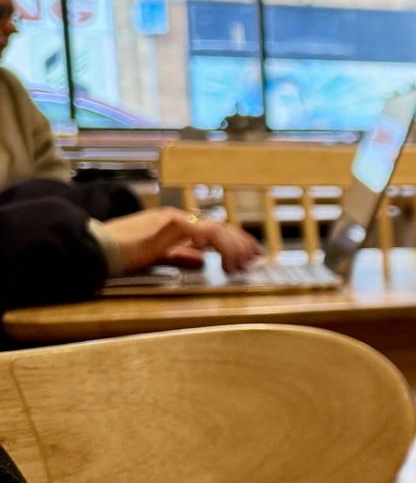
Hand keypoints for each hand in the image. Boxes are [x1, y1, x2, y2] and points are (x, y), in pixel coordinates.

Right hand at [99, 208, 262, 272]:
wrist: (95, 247)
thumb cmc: (119, 252)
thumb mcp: (156, 257)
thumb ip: (178, 256)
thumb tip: (201, 260)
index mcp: (174, 224)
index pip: (212, 231)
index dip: (234, 243)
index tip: (248, 256)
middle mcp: (177, 218)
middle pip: (219, 228)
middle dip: (240, 243)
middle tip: (254, 259)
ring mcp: (174, 219)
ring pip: (216, 229)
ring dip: (234, 247)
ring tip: (241, 264)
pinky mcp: (170, 224)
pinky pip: (204, 233)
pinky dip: (220, 247)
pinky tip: (226, 261)